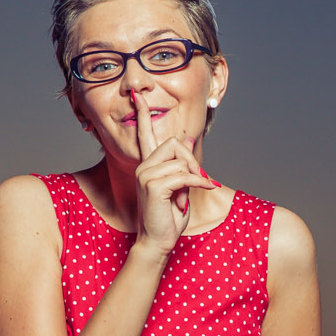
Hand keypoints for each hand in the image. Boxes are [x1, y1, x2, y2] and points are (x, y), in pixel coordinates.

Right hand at [130, 89, 216, 256]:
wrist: (158, 241)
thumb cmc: (169, 217)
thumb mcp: (181, 187)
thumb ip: (183, 164)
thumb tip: (188, 138)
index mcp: (148, 164)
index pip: (144, 133)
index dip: (142, 113)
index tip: (137, 94)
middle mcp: (144, 166)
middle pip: (175, 143)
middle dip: (192, 160)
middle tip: (198, 181)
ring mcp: (145, 174)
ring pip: (181, 160)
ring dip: (194, 177)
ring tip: (188, 196)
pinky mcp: (153, 185)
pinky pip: (183, 175)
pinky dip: (196, 183)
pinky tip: (199, 192)